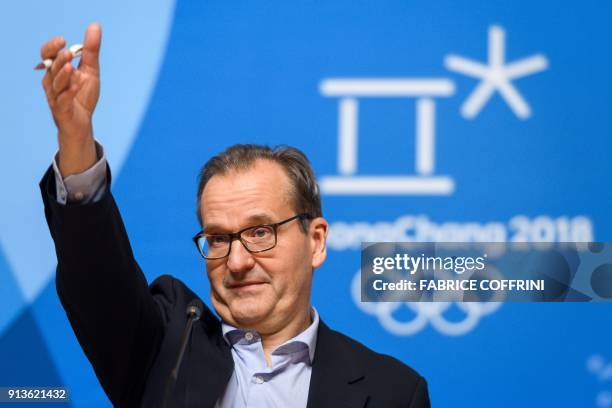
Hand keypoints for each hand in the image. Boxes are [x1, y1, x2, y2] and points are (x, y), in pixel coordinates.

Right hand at [40, 23, 101, 176]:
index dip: (52, 47)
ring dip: (63, 75)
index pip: (48, 54)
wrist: (82, 123)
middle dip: (58, 60)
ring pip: (55, 84)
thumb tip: (95, 26)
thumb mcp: (90, 70)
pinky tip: (76, 86)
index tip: (62, 40)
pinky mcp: (61, 110)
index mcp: (56, 70)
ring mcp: (55, 96)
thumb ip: (91, 50)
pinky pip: (62, 100)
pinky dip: (69, 93)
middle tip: (68, 53)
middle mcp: (52, 82)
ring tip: (71, 68)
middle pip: (51, 68)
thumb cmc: (82, 95)